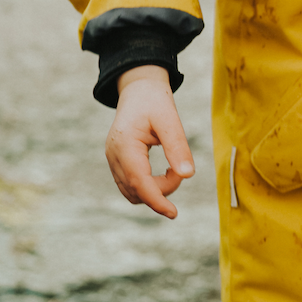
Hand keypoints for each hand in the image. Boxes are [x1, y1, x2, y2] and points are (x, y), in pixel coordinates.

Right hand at [104, 65, 194, 217]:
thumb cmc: (154, 100)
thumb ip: (178, 146)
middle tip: (181, 169)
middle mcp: (114, 156)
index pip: (139, 182)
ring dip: (155, 189)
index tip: (174, 213)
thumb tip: (188, 175)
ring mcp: (112, 160)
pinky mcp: (117, 162)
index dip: (157, 200)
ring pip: (132, 191)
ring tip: (173, 169)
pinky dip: (148, 185)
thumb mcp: (169, 118)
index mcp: (124, 145)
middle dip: (162, 189)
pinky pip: (130, 184)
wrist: (139, 88)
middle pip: (137, 190)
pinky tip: (163, 171)